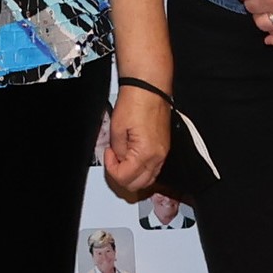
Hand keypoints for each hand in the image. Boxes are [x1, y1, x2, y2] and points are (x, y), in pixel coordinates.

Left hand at [99, 83, 171, 198]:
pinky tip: (132, 156)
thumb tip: (119, 160)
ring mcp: (163, 153)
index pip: (125, 178)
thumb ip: (118, 151)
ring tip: (122, 158)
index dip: (112, 169)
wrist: (149, 88)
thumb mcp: (116, 129)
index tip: (108, 155)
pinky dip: (142, 169)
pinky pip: (154, 168)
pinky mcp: (164, 147)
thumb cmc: (136, 101)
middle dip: (122, 176)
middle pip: (139, 185)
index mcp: (146, 153)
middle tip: (113, 161)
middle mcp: (158, 156)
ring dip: (133, 175)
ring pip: (148, 179)